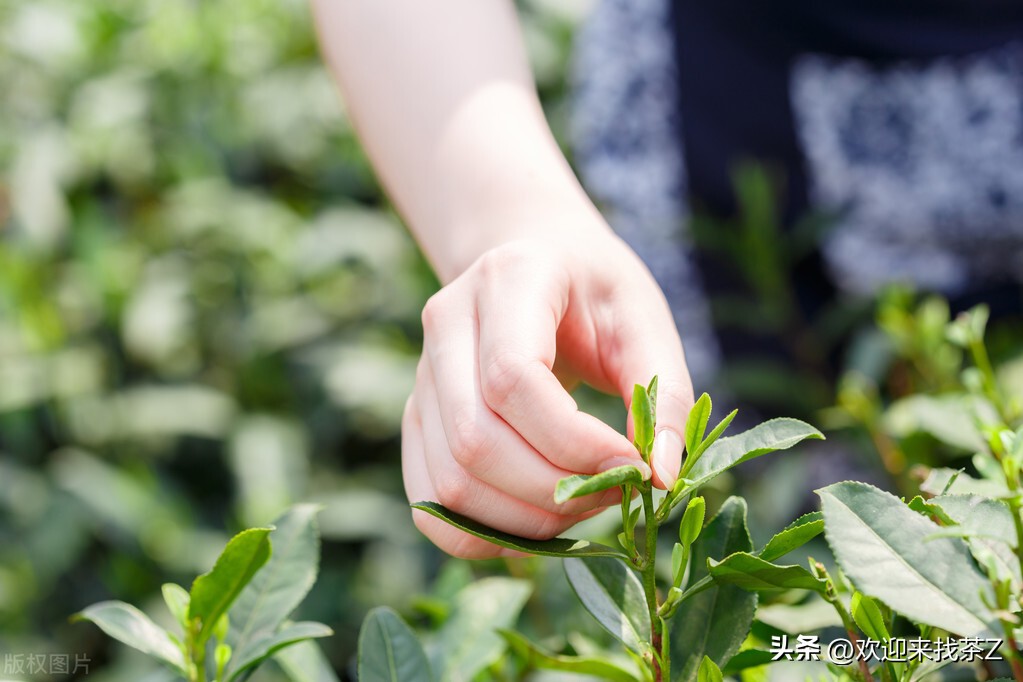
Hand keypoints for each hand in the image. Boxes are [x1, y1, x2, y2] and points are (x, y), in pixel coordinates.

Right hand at [403, 228, 693, 557]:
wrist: (538, 265)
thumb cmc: (597, 295)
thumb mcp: (645, 322)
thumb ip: (662, 393)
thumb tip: (661, 477)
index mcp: (506, 280)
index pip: (512, 379)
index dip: (572, 442)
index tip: (632, 466)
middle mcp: (445, 324)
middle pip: (475, 440)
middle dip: (553, 490)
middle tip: (616, 493)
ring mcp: (421, 376)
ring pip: (450, 482)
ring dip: (523, 520)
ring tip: (584, 504)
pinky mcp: (417, 419)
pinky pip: (431, 503)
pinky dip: (484, 534)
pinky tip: (538, 521)